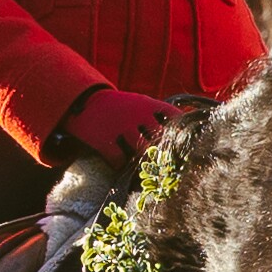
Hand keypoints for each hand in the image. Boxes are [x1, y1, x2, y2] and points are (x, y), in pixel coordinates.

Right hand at [56, 86, 178, 167]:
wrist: (84, 101)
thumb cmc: (119, 106)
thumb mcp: (140, 102)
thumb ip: (160, 114)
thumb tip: (187, 123)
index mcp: (148, 105)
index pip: (174, 117)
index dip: (182, 132)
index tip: (185, 146)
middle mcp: (136, 115)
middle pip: (160, 138)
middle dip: (165, 152)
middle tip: (168, 166)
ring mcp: (120, 127)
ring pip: (142, 151)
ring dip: (144, 162)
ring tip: (146, 170)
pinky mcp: (104, 140)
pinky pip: (119, 161)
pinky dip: (121, 167)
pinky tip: (121, 167)